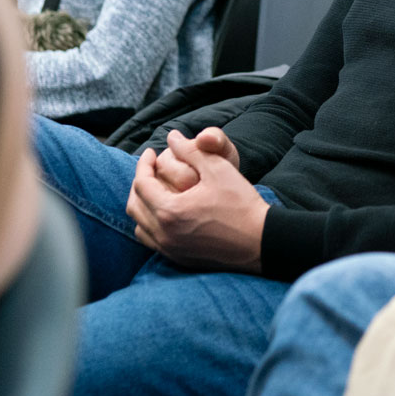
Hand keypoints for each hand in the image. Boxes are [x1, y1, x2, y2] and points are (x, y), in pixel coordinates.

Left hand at [126, 130, 267, 270]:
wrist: (260, 241)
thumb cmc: (241, 203)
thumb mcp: (218, 169)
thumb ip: (191, 150)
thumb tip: (172, 136)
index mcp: (170, 210)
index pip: (142, 183)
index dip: (144, 164)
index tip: (151, 153)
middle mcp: (164, 234)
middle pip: (134, 205)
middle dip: (139, 183)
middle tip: (151, 169)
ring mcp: (170, 249)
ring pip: (139, 225)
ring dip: (142, 205)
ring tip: (156, 190)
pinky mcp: (178, 259)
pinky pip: (151, 240)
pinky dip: (150, 224)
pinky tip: (165, 212)